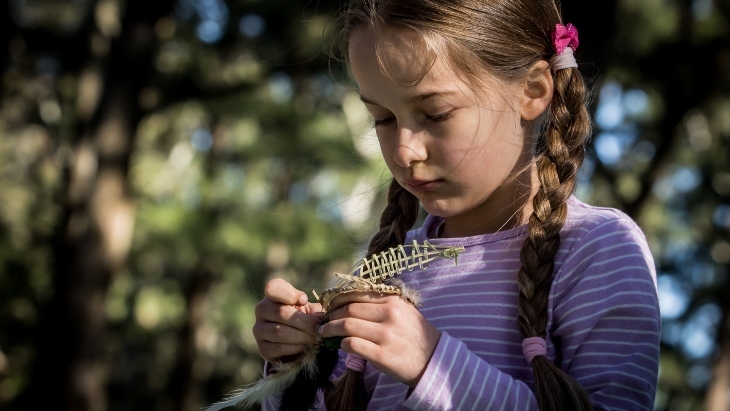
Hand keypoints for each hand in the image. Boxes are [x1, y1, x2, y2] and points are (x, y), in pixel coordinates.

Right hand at [253, 278, 322, 362]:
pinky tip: (306, 347)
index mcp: (273, 295)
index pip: (272, 288)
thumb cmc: (303, 320)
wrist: (293, 343)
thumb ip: (314, 310)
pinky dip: (295, 348)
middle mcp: (262, 310)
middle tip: (320, 329)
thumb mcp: (309, 310)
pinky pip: (278, 348)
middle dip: (305, 323)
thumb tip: (321, 319)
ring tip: (316, 339)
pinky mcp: (262, 348)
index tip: (304, 300)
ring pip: (279, 332)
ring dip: (302, 337)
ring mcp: (259, 330)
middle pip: (281, 313)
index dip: (289, 294)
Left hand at [319, 292, 440, 387]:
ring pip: (347, 325)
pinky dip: (342, 343)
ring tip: (325, 332)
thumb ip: (380, 302)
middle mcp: (389, 314)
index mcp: (393, 301)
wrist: (432, 359)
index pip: (356, 293)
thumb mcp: (402, 310)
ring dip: (331, 329)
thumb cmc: (413, 333)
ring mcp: (386, 335)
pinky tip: (341, 345)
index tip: (329, 305)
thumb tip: (347, 301)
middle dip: (331, 315)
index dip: (337, 299)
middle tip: (324, 321)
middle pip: (349, 309)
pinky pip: (352, 344)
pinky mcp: (382, 354)